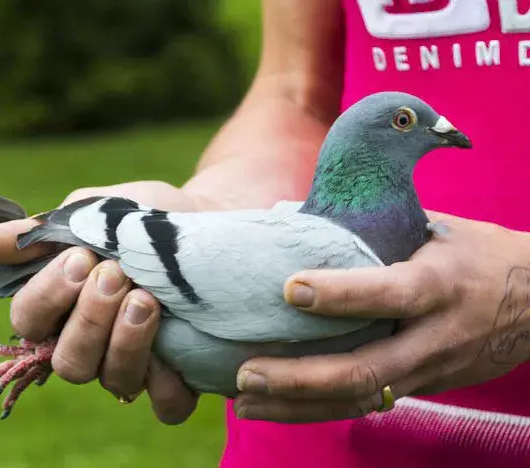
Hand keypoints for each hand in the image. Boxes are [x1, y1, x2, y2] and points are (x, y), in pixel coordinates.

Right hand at [0, 181, 202, 423]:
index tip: (80, 258)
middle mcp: (92, 344)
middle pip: (70, 361)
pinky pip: (167, 404)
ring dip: (126, 343)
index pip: (30, 321)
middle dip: (90, 319)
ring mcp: (133, 364)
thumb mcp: (96, 212)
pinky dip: (169, 385)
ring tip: (147, 299)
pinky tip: (176, 347)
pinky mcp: (177, 375)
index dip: (47, 296)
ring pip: (114, 381)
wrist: (200, 219)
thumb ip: (47, 230)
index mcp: (62, 308)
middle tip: (115, 274)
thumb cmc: (141, 219)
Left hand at [234, 212, 529, 422]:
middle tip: (246, 372)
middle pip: (367, 368)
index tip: (289, 289)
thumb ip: (373, 225)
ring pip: (362, 399)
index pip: (389, 293)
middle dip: (301, 377)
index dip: (340, 295)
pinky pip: (369, 403)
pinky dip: (320, 409)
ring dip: (299, 405)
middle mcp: (435, 334)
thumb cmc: (476, 254)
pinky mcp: (424, 387)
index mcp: (441, 284)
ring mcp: (431, 369)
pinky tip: (278, 407)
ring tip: (245, 401)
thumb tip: (293, 215)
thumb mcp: (436, 228)